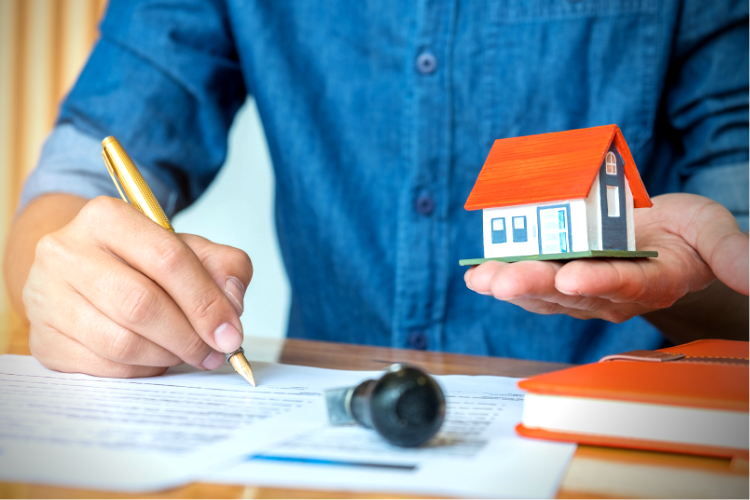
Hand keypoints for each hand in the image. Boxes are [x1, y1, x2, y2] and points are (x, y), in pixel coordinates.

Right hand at [22, 196, 252, 377]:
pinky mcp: (43, 339)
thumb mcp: (186, 248)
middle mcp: (66, 252)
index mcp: (107, 217)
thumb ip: (222, 266)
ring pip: (121, 342)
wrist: (79, 273)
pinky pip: (103, 367)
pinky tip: (155, 358)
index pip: (168, 259)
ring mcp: (47, 297)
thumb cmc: (138, 262)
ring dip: (167, 355)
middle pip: (141, 304)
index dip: (206, 301)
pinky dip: (141, 369)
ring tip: (187, 353)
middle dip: (189, 336)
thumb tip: (232, 304)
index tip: (231, 332)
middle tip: (214, 352)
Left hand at [464, 193, 748, 322]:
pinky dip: (503, 278)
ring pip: (543, 292)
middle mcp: (612, 293)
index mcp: (653, 282)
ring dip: (511, 285)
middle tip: (505, 280)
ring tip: (482, 280)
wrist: (661, 234)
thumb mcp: (712, 230)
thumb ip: (733, 254)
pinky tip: (477, 276)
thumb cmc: (688, 232)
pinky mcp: (559, 279)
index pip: (626, 284)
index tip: (573, 278)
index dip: (599, 282)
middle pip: (572, 292)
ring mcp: (581, 290)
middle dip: (536, 285)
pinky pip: (530, 282)